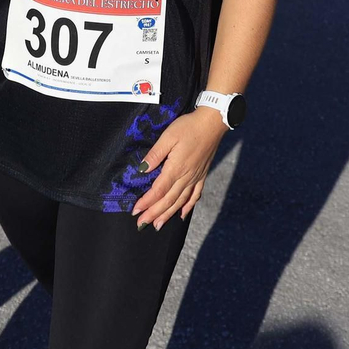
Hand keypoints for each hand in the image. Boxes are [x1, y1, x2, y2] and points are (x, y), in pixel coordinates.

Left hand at [131, 107, 225, 228]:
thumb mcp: (168, 137)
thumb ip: (155, 155)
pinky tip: (181, 214)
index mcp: (176, 168)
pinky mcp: (202, 175)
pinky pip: (195, 195)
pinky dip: (188, 207)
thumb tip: (142, 170)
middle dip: (154, 213)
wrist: (212, 123)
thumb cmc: (188, 127)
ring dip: (168, 214)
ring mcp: (195, 177)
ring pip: (180, 201)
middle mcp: (186, 177)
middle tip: (141, 224)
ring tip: (157, 225)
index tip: (136, 211)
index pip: (158, 191)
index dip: (146, 202)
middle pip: (168, 200)